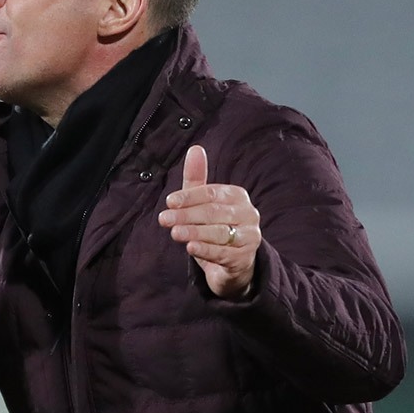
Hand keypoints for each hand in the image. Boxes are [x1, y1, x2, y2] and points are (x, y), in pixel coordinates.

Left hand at [158, 145, 260, 298]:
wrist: (233, 263)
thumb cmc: (216, 227)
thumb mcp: (204, 203)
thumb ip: (196, 179)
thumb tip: (195, 148)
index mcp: (237, 196)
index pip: (212, 193)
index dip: (189, 197)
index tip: (169, 201)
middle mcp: (247, 214)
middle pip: (214, 212)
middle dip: (187, 215)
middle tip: (164, 219)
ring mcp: (249, 237)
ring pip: (219, 232)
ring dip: (194, 231)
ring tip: (174, 233)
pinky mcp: (244, 258)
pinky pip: (223, 253)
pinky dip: (206, 250)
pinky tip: (191, 247)